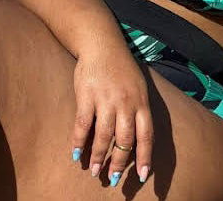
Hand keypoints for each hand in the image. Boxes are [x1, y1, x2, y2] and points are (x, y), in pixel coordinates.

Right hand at [71, 46, 153, 186]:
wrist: (102, 44)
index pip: (146, 135)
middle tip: (113, 179)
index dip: (144, 157)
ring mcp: (106, 99)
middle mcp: (126, 103)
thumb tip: (137, 138)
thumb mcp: (138, 86)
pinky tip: (76, 153)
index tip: (142, 176)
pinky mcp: (87, 95)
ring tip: (94, 171)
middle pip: (125, 139)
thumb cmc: (121, 67)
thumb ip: (138, 110)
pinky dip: (79, 141)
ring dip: (98, 156)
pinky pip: (83, 123)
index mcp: (141, 102)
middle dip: (119, 162)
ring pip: (104, 135)